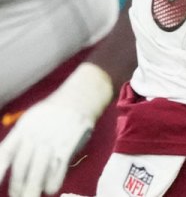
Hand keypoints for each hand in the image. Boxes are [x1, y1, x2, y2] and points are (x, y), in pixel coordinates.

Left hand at [0, 64, 111, 196]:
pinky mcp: (69, 144)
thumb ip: (22, 139)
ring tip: (31, 195)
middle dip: (18, 186)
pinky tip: (50, 189)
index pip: (4, 154)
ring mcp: (53, 140)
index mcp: (23, 129)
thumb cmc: (54, 110)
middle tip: (17, 196)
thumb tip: (9, 160)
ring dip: (34, 188)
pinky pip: (58, 169)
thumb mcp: (32, 119)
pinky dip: (53, 182)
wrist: (82, 95)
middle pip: (21, 167)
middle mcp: (35, 135)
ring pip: (39, 171)